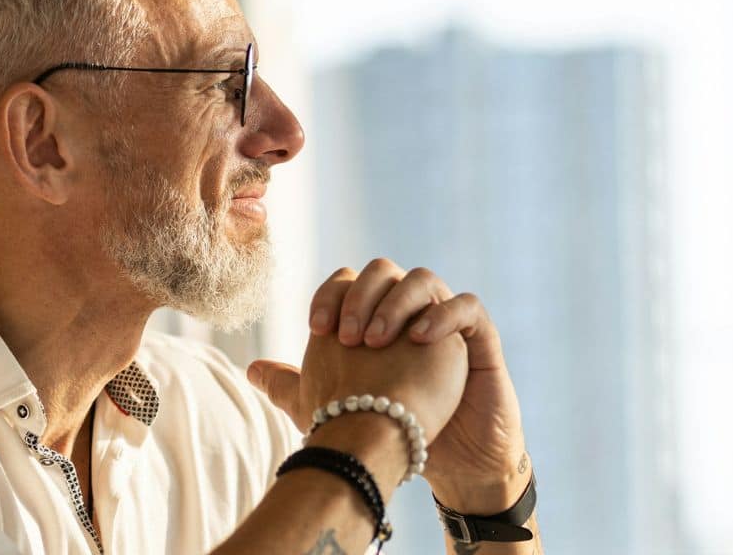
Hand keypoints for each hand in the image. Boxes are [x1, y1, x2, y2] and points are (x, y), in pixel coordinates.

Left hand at [302, 259, 531, 513]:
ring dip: (396, 302)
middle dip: (360, 295)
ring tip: (376, 341)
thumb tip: (252, 369)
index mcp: (375, 317)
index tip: (315, 328)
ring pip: (423, 279)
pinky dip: (442, 315)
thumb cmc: (393, 428)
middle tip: (346, 337)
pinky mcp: (480, 339)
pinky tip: (417, 340)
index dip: (329, 296)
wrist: (448, 461)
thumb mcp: (332, 405)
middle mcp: (409, 311)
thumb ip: (293, 384)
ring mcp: (445, 321)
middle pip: (382, 271)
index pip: (348, 282)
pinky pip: (467, 306)